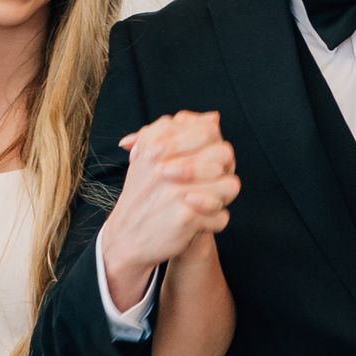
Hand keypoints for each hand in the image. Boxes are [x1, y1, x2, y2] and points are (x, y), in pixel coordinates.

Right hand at [100, 112, 237, 310]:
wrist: (125, 238)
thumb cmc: (143, 194)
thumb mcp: (150, 156)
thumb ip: (178, 133)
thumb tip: (213, 117)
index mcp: (157, 146)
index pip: (207, 131)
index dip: (214, 145)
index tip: (207, 159)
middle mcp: (165, 165)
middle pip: (223, 155)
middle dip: (223, 171)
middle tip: (210, 183)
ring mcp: (176, 191)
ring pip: (230, 186)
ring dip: (222, 197)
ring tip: (208, 203)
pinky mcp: (186, 216)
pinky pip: (221, 215)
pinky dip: (214, 221)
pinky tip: (201, 221)